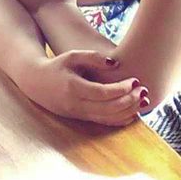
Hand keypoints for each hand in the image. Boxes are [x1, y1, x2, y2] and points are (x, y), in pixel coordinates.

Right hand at [22, 49, 146, 125]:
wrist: (37, 82)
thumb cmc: (57, 66)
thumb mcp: (72, 56)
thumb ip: (93, 57)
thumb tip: (116, 63)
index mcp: (74, 88)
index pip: (104, 93)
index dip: (122, 89)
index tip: (135, 80)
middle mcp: (77, 104)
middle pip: (110, 108)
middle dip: (130, 100)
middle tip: (143, 90)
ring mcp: (80, 114)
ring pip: (109, 118)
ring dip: (130, 111)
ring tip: (143, 100)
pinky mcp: (83, 119)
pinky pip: (105, 123)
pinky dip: (122, 119)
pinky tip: (134, 111)